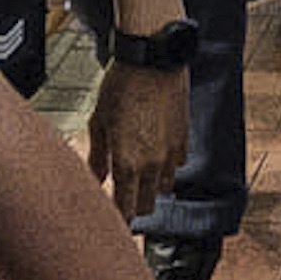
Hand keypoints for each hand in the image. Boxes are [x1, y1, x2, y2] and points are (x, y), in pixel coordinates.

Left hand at [86, 63, 189, 218]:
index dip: (117, 218)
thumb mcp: (99, 122)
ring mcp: (171, 153)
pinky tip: (153, 152)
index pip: (125, 209)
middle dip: (132, 206)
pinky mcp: (184, 139)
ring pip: (163, 188)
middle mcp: (152, 164)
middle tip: (119, 196)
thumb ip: (98, 156)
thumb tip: (96, 178)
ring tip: (136, 174)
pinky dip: (165, 167)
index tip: (108, 217)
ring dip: (149, 187)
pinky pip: (176, 166)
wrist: (154, 61)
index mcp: (127, 163)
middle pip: (146, 205)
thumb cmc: (121, 87)